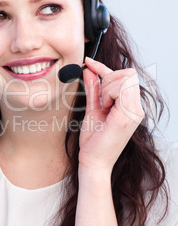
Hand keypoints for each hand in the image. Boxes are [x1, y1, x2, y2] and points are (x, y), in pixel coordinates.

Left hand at [78, 57, 144, 174]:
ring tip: (102, 106)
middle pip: (128, 73)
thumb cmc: (93, 141)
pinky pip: (120, 90)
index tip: (88, 62)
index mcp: (131, 107)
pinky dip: (108, 94)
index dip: (104, 67)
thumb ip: (93, 89)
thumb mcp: (92, 109)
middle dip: (109, 78)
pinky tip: (104, 108)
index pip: (126, 76)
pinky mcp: (126, 117)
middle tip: (100, 98)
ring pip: (125, 79)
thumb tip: (89, 70)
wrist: (93, 163)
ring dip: (108, 87)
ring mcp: (134, 112)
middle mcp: (136, 108)